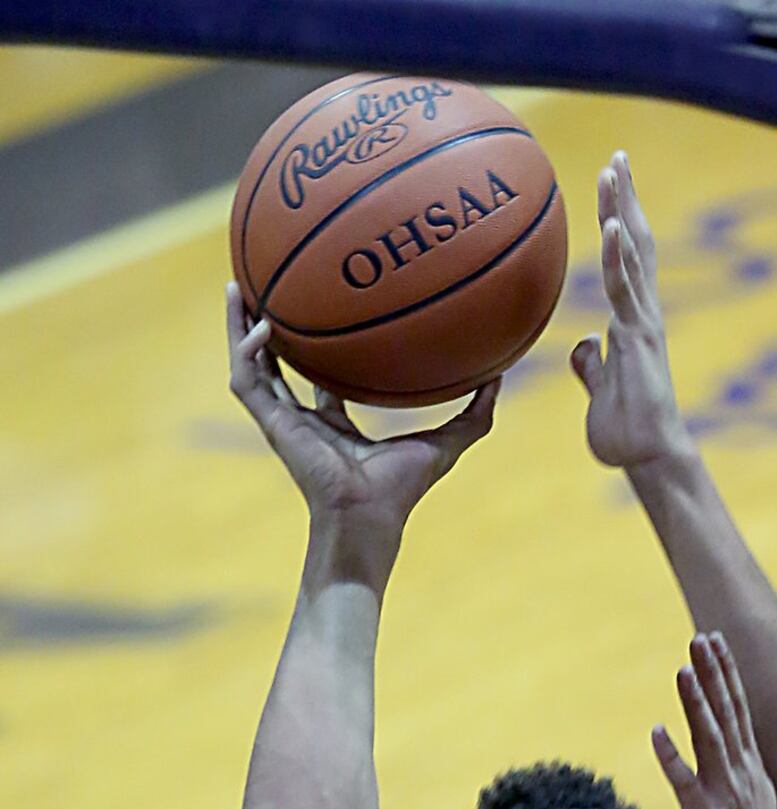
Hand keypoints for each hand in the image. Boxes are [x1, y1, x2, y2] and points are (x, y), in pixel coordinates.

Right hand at [226, 282, 498, 535]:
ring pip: (250, 364)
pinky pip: (247, 379)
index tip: (323, 317)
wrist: (368, 517)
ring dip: (240, 327)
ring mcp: (283, 421)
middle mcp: (305, 420)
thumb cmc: (403, 490)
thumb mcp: (448, 442)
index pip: (323, 383)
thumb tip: (499, 377)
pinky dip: (245, 349)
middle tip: (270, 287)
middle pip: (279, 365)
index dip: (320, 352)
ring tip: (238, 284)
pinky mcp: (271, 423)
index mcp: (336, 426)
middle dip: (271, 328)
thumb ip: (475, 414)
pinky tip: (256, 319)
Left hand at [570, 152, 691, 471]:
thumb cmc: (625, 431)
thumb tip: (583, 345)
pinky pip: (626, 289)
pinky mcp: (639, 338)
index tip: (613, 183)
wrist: (647, 457)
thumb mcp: (600, 389)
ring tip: (614, 169)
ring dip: (622, 211)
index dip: (621, 221)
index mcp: (632, 321)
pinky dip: (620, 255)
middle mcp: (642, 313)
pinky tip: (614, 224)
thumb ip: (593, 364)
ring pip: (633, 255)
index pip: (628, 260)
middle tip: (618, 157)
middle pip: (636, 244)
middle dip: (627, 199)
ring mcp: (643, 322)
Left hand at [653, 633, 776, 808]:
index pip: (737, 712)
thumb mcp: (752, 807)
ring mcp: (724, 793)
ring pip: (709, 737)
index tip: (716, 644)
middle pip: (725, 714)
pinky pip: (685, 781)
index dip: (726, 676)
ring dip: (696, 702)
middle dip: (713, 674)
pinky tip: (657, 731)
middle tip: (700, 638)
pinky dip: (671, 755)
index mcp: (750, 770)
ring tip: (684, 669)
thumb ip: (741, 779)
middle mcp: (740, 774)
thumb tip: (734, 760)